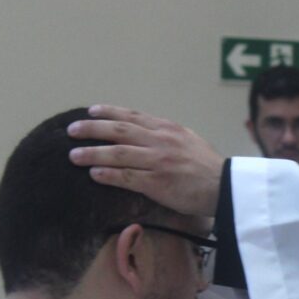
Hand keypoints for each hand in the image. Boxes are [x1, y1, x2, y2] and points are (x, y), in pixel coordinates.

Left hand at [67, 106, 224, 215]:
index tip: (90, 111)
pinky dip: (108, 174)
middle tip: (72, 130)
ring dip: (93, 153)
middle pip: (119, 131)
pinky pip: (127, 177)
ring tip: (73, 155)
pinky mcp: (158, 183)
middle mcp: (160, 141)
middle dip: (92, 129)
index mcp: (168, 129)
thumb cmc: (209, 167)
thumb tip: (147, 133)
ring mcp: (158, 161)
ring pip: (118, 153)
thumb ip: (167, 135)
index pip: (132, 116)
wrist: (226, 187)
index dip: (109, 112)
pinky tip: (94, 174)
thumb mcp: (190, 140)